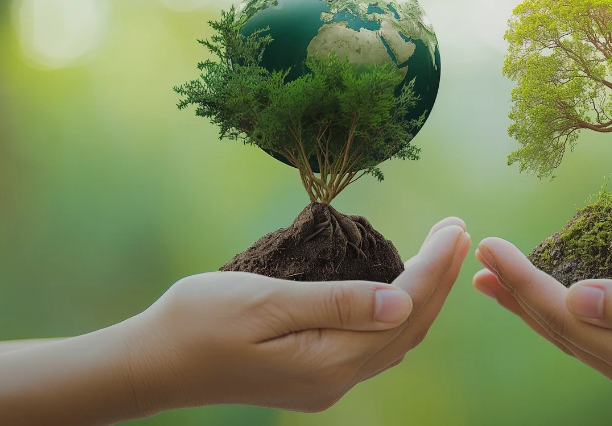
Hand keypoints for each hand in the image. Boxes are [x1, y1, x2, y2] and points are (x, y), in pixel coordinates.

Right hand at [127, 218, 470, 415]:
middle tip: (458, 229)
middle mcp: (336, 381)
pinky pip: (373, 347)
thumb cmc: (199, 321)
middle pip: (408, 325)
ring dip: (424, 295)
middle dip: (439, 277)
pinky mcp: (314, 380)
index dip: (435, 267)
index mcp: (329, 362)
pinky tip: (402, 289)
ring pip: (395, 339)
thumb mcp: (267, 303)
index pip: (403, 308)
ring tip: (441, 252)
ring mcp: (325, 385)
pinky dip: (397, 314)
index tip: (454, 226)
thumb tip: (403, 301)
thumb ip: (337, 303)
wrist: (152, 363)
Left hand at [473, 239, 611, 412]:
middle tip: (479, 260)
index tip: (492, 248)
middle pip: (563, 332)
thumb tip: (575, 298)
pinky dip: (565, 319)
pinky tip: (546, 301)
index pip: (568, 316)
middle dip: (518, 295)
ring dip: (533, 309)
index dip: (525, 282)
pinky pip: (596, 343)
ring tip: (493, 282)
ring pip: (576, 340)